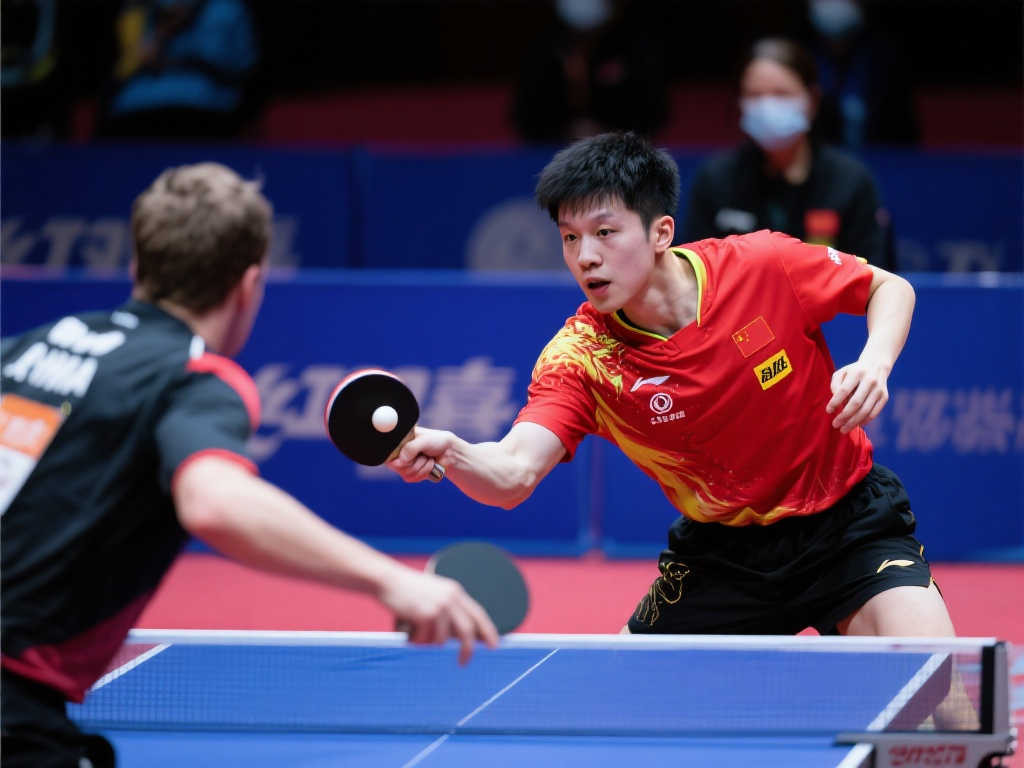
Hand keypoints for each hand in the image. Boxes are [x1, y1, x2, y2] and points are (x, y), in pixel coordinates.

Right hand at [379, 567, 498, 663]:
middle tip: (463, 663)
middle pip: (467, 630)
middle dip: (467, 649)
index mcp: (455, 592)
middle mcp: (451, 598)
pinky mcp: (427, 614)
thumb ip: (447, 611)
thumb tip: (458, 637)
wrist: (387, 580)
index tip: (495, 645)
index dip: (488, 630)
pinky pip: (426, 639)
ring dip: (427, 642)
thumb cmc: (405, 591)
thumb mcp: (432, 595)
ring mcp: (440, 606)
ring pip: (442, 639)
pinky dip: (416, 640)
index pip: (478, 613)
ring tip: (413, 633)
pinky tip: (407, 631)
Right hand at [387, 427, 453, 482]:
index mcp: (399, 441)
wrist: (449, 452)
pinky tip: (429, 465)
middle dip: (415, 463)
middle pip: (397, 467)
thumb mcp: (425, 440)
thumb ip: (412, 448)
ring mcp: (404, 463)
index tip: (410, 457)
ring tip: (428, 458)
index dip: (399, 458)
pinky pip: (412, 478)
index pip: (388, 454)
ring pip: (406, 474)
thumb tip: (402, 460)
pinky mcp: (410, 473)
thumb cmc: (437, 441)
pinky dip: (424, 473)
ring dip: (422, 467)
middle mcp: (399, 452)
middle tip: (424, 455)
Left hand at [826, 359, 889, 433]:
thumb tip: (835, 400)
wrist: (876, 366)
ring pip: (865, 410)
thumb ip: (835, 385)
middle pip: (856, 403)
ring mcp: (879, 389)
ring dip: (853, 422)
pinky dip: (864, 421)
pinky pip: (874, 413)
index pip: (844, 390)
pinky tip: (856, 425)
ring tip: (843, 429)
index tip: (828, 411)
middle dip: (844, 416)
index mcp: (857, 373)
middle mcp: (870, 381)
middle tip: (835, 424)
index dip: (835, 402)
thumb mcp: (841, 373)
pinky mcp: (884, 397)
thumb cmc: (853, 372)